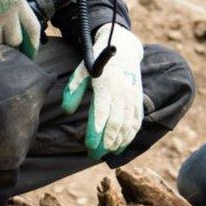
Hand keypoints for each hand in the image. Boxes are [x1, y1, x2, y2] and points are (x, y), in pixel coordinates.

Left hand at [61, 23, 143, 159]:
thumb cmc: (97, 62)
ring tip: (107, 153)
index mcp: (105, 85)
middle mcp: (121, 92)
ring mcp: (132, 96)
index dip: (96, 131)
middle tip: (95, 155)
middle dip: (106, 142)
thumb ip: (73, 90)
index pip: (102, 112)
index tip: (89, 146)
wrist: (124, 49)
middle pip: (116, 122)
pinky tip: (121, 145)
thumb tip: (67, 111)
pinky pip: (137, 121)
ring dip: (118, 141)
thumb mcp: (81, 71)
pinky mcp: (139, 99)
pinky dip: (130, 135)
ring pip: (128, 124)